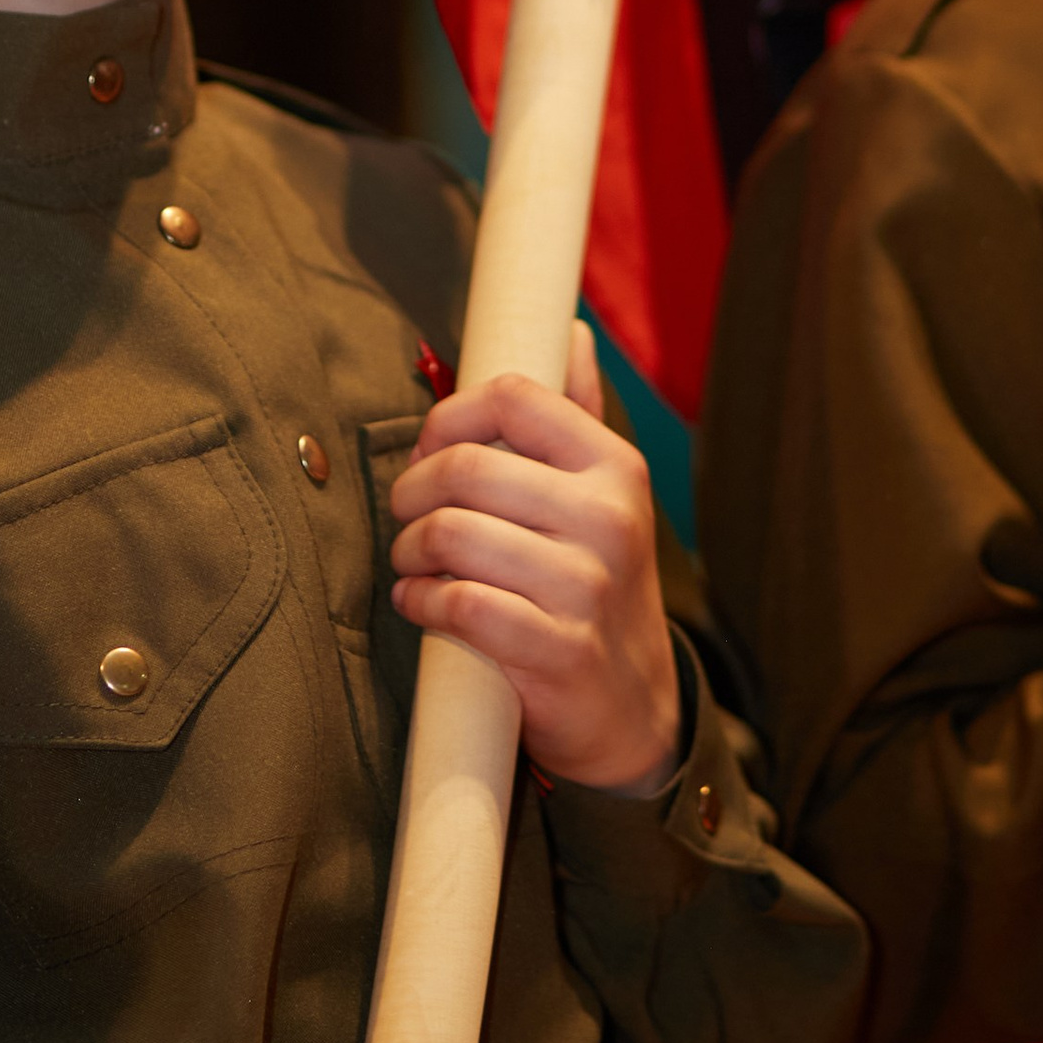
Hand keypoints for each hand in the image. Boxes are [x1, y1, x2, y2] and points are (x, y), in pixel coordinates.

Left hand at [387, 319, 681, 793]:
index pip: (512, 395)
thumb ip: (580, 413)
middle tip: (405, 515)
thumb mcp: (606, 496)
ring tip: (412, 562)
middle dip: (412, 491)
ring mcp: (586, 587)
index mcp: (615, 466)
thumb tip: (569, 331)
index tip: (428, 451)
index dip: (449, 417)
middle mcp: (609, 518)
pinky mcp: (558, 650)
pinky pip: (458, 603)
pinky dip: (420, 600)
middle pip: (465, 467)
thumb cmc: (600, 585)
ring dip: (408, 550)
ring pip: (451, 534)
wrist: (636, 711)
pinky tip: (421, 602)